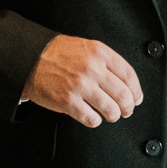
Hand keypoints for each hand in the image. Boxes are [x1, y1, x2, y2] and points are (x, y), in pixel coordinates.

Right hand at [22, 35, 143, 127]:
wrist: (29, 59)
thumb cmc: (56, 54)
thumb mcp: (85, 46)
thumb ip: (105, 61)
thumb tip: (125, 82)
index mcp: (99, 53)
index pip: (128, 74)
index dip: (136, 90)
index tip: (137, 97)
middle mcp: (92, 69)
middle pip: (123, 94)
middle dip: (128, 107)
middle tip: (126, 110)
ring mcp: (80, 86)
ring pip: (110, 109)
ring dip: (114, 115)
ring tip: (111, 115)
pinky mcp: (68, 102)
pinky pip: (91, 119)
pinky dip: (95, 121)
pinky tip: (92, 116)